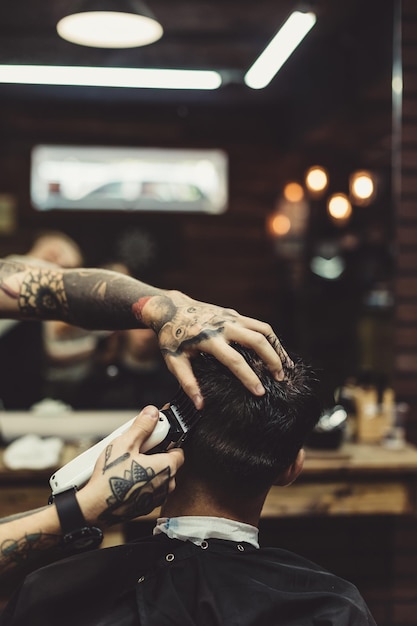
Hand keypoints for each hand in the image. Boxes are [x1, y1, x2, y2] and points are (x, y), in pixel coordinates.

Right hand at [77, 406, 183, 526]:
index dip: (167, 441)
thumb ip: (142, 426)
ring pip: (158, 477)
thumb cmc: (111, 477)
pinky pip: (149, 489)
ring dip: (148, 469)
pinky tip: (125, 477)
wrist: (95, 506)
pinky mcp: (145, 506)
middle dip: (155, 454)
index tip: (154, 437)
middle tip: (137, 449)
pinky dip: (141, 482)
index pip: (179, 450)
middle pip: (168, 463)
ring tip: (128, 463)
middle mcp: (166, 485)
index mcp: (167, 468)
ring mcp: (156, 498)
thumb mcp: (126, 443)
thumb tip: (152, 412)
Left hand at [136, 290, 291, 408]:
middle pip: (256, 341)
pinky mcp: (234, 314)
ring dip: (276, 348)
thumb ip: (188, 382)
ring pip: (263, 330)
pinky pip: (258, 325)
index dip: (249, 377)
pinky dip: (270, 338)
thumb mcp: (174, 361)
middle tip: (280, 379)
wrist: (170, 308)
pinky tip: (275, 351)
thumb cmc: (171, 338)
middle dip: (272, 360)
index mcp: (208, 339)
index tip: (260, 392)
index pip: (235, 360)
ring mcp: (231, 317)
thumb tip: (201, 405)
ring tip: (284, 366)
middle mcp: (223, 326)